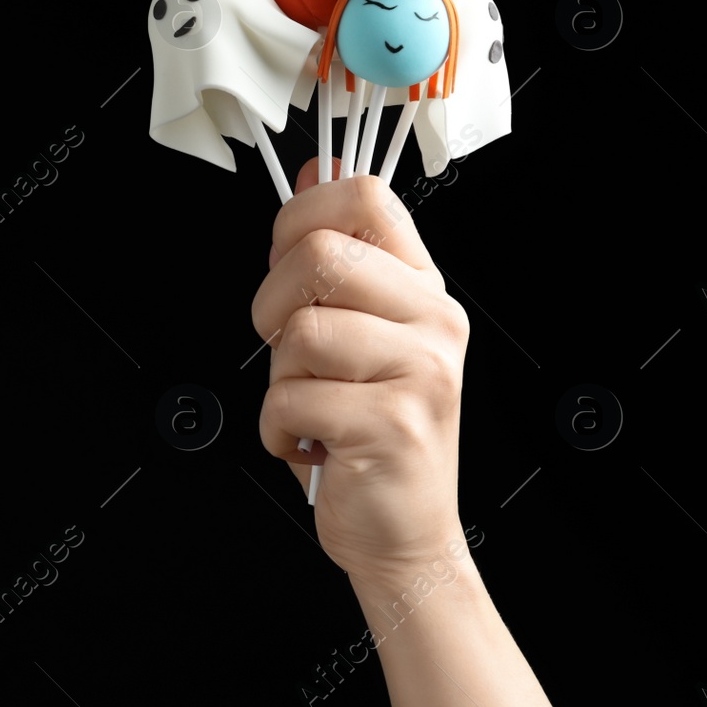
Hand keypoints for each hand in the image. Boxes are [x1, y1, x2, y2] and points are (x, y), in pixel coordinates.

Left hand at [252, 157, 469, 585]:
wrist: (404, 535)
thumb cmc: (370, 434)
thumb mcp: (360, 334)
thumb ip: (338, 258)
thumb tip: (315, 172)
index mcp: (423, 289)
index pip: (367, 196)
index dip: (304, 212)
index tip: (284, 252)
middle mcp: (434, 321)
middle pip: (321, 256)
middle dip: (272, 305)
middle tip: (287, 349)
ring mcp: (421, 372)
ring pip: (301, 332)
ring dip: (279, 377)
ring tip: (309, 405)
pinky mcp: (394, 425)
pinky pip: (291, 398)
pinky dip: (277, 429)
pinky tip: (310, 443)